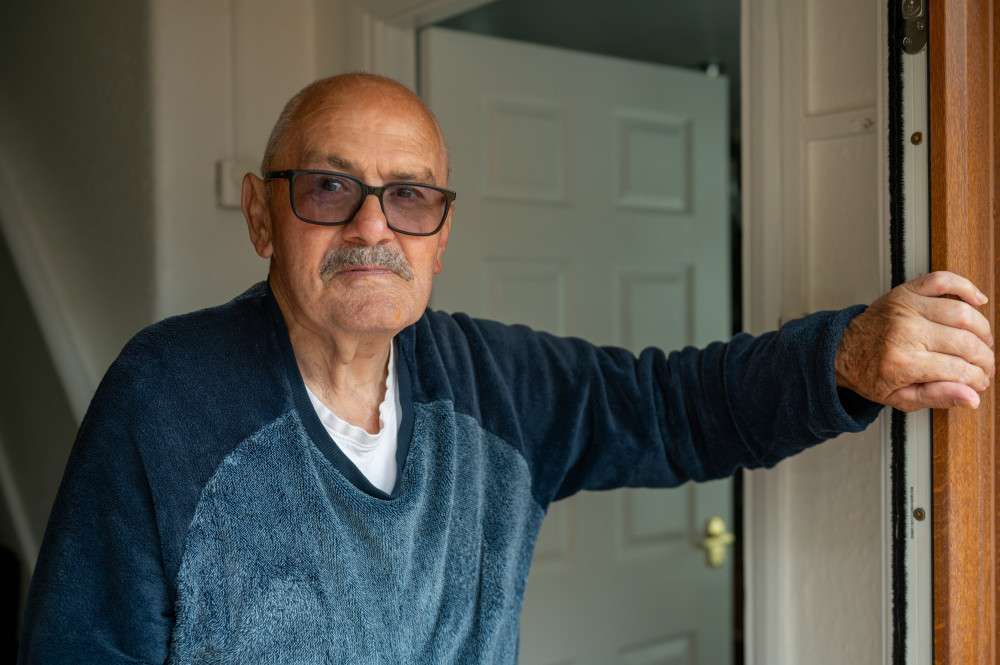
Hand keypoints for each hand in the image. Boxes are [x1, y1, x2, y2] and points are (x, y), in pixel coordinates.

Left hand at [835, 271, 994, 411]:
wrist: (841, 350)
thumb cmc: (870, 375)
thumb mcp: (899, 398)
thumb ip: (937, 397)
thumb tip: (973, 398)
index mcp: (901, 363)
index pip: (958, 371)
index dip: (977, 379)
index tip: (980, 383)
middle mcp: (904, 332)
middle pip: (965, 343)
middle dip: (984, 359)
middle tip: (985, 367)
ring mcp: (905, 308)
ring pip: (962, 313)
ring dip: (983, 330)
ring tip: (983, 344)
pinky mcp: (905, 292)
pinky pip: (942, 281)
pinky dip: (966, 287)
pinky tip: (978, 301)